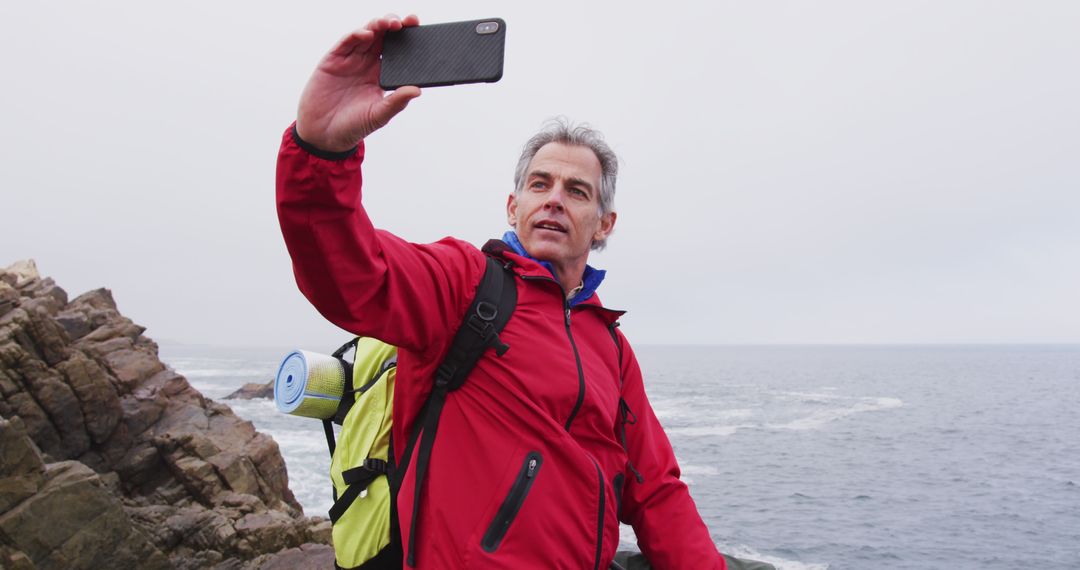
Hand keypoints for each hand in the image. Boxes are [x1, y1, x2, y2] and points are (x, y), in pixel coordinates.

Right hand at [295, 14, 421, 151]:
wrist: (323, 135)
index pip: (397, 51)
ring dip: (378, 25)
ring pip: (367, 35)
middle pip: (383, 37)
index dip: (407, 39)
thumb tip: (417, 90)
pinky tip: (368, 34)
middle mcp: (366, 64)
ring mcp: (350, 60)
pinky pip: (346, 42)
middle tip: (407, 22)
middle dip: (395, 25)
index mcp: (380, 75)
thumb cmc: (352, 126)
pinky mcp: (333, 60)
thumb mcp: (378, 115)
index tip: (419, 29)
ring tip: (390, 23)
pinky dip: (357, 35)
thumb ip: (396, 102)